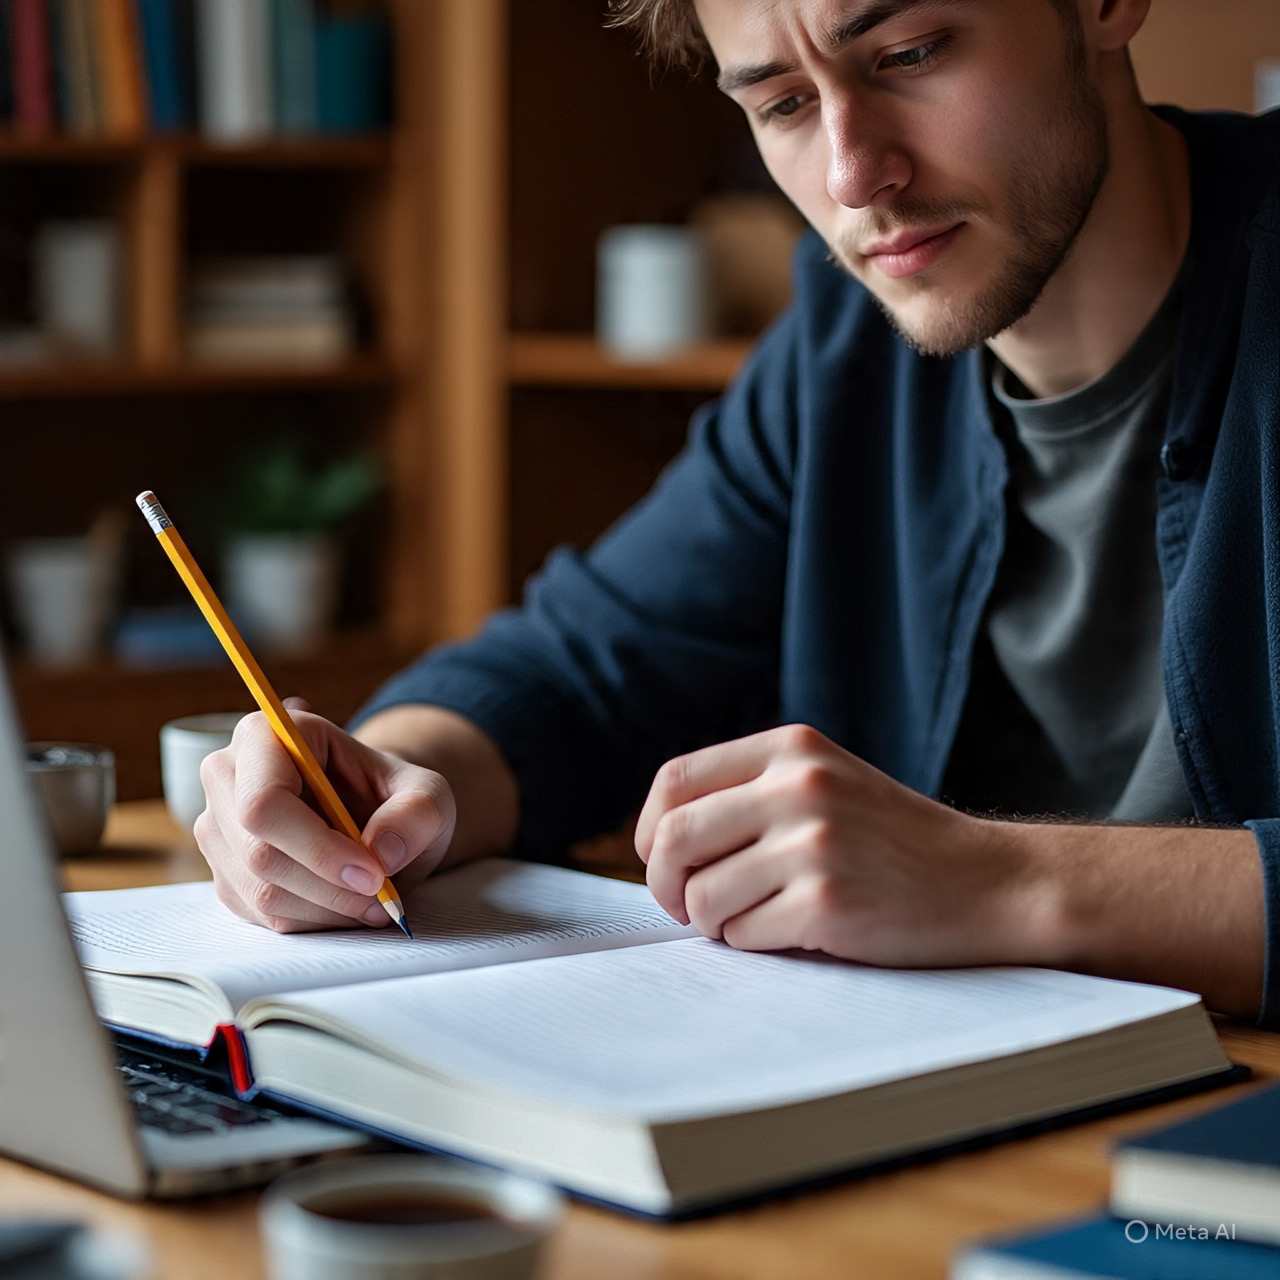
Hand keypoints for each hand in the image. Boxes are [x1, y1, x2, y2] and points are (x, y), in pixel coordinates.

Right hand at [195, 700, 455, 931]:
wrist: (376, 817)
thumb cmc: (395, 796)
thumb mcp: (429, 794)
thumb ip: (417, 813)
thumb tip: (381, 851)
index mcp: (267, 735)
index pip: (265, 800)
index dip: (316, 846)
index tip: (373, 873)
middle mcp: (228, 775)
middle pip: (259, 852)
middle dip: (329, 886)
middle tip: (383, 896)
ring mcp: (219, 827)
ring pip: (260, 891)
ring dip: (326, 908)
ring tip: (374, 900)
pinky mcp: (225, 872)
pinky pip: (260, 915)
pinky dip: (312, 920)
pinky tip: (344, 904)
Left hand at [635, 724, 1042, 967]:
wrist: (991, 882)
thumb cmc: (896, 841)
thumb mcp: (827, 782)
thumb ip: (753, 791)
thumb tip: (659, 839)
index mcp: (791, 748)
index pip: (674, 781)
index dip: (652, 830)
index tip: (664, 860)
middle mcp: (798, 786)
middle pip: (673, 839)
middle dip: (665, 886)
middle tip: (688, 906)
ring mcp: (813, 843)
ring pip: (701, 897)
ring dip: (715, 922)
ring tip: (758, 917)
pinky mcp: (827, 902)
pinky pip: (743, 935)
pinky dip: (755, 943)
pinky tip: (796, 932)